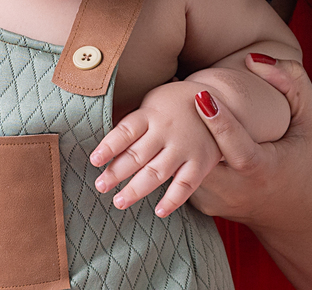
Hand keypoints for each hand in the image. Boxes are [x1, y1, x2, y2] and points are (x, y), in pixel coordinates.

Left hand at [90, 81, 222, 216]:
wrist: (217, 99)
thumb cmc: (171, 105)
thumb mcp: (151, 103)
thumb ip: (133, 123)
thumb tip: (105, 147)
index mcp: (149, 114)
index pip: (125, 131)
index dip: (109, 146)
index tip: (94, 161)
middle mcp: (166, 130)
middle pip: (137, 154)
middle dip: (116, 173)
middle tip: (100, 186)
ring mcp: (184, 148)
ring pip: (157, 172)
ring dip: (136, 189)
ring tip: (119, 202)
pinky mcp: (201, 162)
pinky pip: (186, 184)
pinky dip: (173, 199)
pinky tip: (159, 211)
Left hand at [187, 56, 311, 228]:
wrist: (290, 212)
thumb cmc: (299, 156)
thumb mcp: (310, 122)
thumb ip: (293, 85)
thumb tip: (253, 59)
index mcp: (263, 169)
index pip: (239, 147)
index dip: (220, 123)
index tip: (201, 95)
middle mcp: (237, 189)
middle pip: (202, 157)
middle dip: (183, 128)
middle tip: (170, 92)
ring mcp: (216, 199)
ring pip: (185, 167)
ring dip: (174, 140)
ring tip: (165, 108)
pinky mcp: (203, 204)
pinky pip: (183, 175)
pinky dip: (177, 154)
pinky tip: (172, 131)